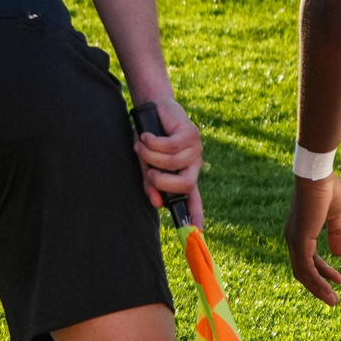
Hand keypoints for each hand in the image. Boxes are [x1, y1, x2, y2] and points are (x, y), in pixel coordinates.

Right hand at [131, 94, 206, 227]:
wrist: (152, 107)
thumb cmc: (148, 138)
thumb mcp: (145, 165)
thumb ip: (151, 183)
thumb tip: (156, 204)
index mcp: (183, 174)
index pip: (193, 199)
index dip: (196, 216)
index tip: (197, 232)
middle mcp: (193, 164)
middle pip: (184, 185)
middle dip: (161, 182)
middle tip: (148, 172)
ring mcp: (195, 149)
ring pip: (172, 164)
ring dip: (150, 156)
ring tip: (142, 145)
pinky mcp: (191, 134)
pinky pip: (169, 147)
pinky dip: (152, 143)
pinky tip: (146, 136)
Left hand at [284, 172, 340, 305]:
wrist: (317, 175)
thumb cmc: (326, 188)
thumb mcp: (335, 215)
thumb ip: (337, 233)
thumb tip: (340, 253)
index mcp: (300, 233)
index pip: (309, 260)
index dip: (323, 272)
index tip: (338, 280)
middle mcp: (293, 239)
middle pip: (303, 271)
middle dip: (318, 286)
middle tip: (333, 300)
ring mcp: (295, 240)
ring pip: (303, 273)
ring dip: (318, 289)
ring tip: (333, 301)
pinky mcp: (300, 239)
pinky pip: (307, 266)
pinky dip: (317, 280)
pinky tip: (329, 288)